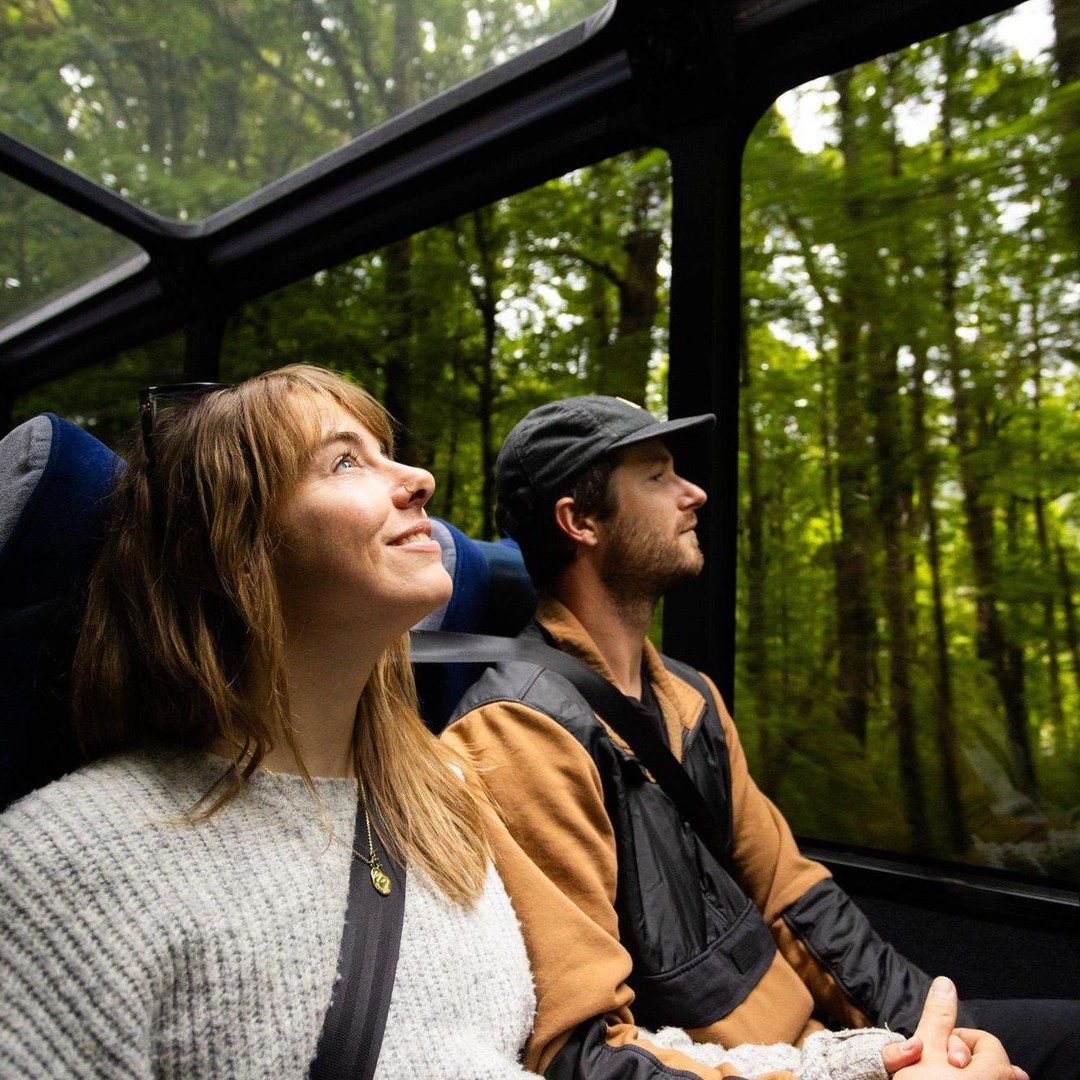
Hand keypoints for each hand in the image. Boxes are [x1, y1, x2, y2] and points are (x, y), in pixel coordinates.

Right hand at [893, 977, 1028, 1079]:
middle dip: (960, 1060)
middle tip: (938, 1070)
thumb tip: (946, 983)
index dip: (957, 1039)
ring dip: (962, 1077)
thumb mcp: (925, 1049)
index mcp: (996, 1071)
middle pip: (987, 1063)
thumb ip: (938, 1016)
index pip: (985, 1041)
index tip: (937, 1051)